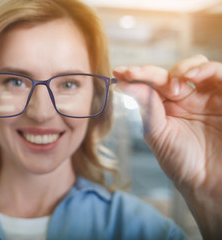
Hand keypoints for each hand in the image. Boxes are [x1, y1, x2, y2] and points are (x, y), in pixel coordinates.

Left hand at [113, 55, 221, 236]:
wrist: (209, 185)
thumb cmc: (183, 163)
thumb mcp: (157, 134)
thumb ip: (146, 107)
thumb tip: (123, 85)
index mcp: (168, 107)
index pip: (152, 84)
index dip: (136, 75)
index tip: (118, 73)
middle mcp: (188, 98)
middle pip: (170, 72)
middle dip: (151, 72)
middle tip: (135, 76)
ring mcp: (209, 97)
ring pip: (197, 67)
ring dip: (180, 68)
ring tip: (170, 83)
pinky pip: (219, 75)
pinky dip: (205, 69)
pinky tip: (190, 76)